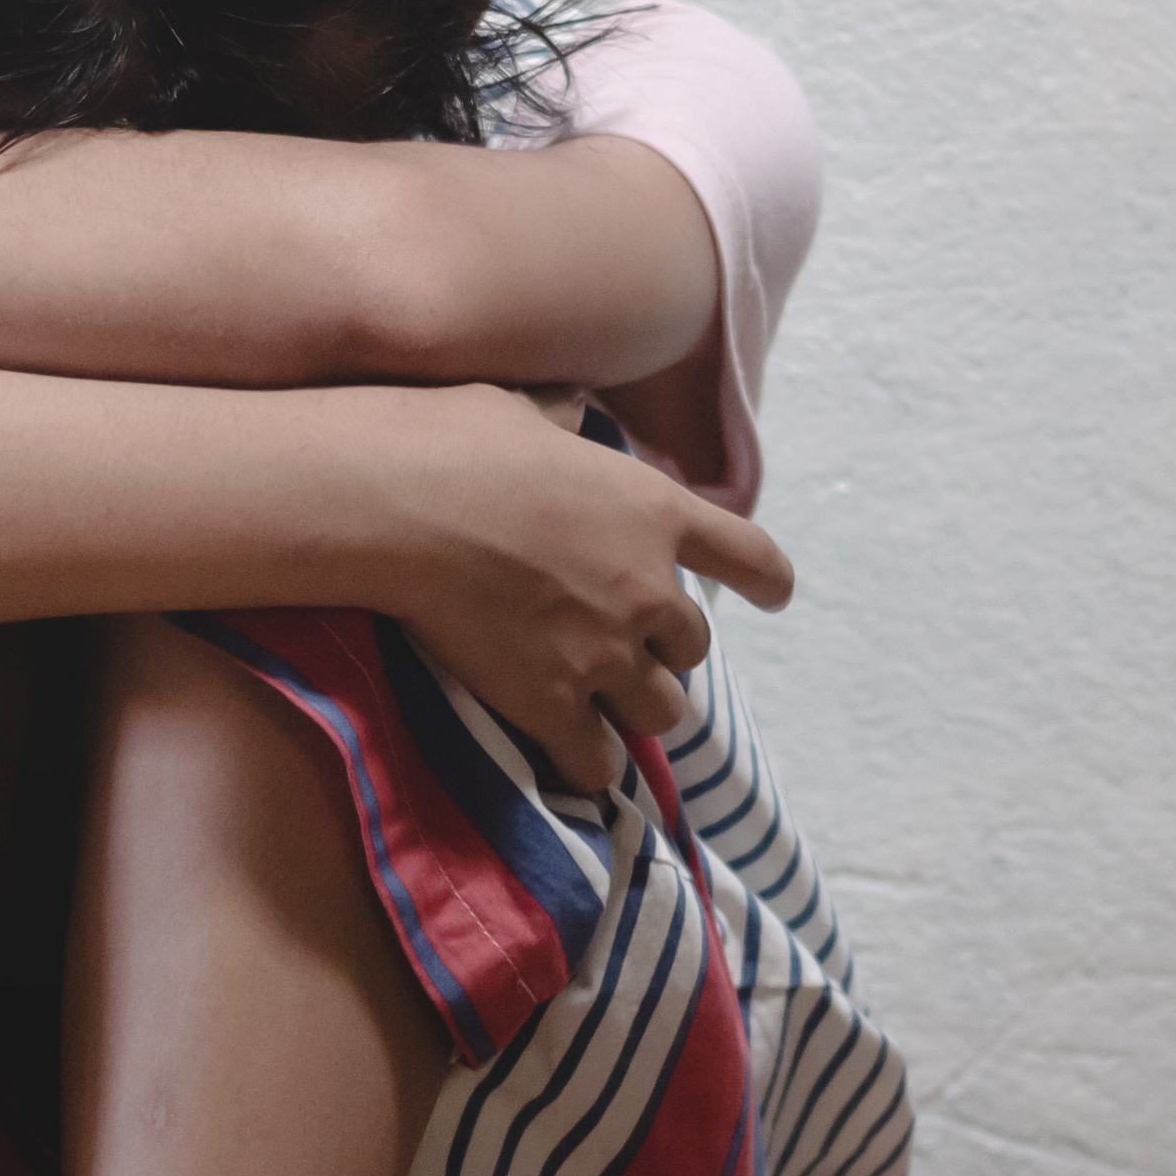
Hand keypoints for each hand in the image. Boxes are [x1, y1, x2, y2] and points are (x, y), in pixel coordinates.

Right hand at [383, 385, 797, 789]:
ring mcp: (605, 652)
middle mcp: (647, 589)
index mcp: (654, 510)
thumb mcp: (526, 413)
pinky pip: (597, 761)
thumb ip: (560, 426)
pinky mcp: (553, 703)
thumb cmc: (455, 441)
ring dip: (635, 709)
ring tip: (598, 707)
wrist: (399, 504)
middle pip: (692, 648)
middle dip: (662, 649)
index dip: (766, 579)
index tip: (775, 595)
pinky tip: (567, 757)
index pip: (748, 554)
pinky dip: (587, 762)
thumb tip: (561, 415)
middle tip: (618, 645)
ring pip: (661, 712)